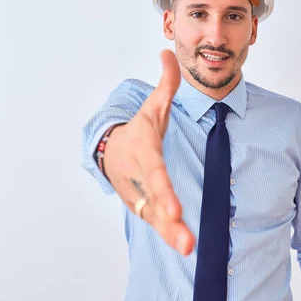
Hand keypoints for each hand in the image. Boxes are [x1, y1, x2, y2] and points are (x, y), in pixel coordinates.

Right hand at [103, 50, 194, 255]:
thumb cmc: (138, 130)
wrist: (111, 151)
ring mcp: (140, 194)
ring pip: (156, 218)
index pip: (154, 171)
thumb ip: (166, 84)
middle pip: (154, 200)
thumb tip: (168, 52)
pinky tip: (187, 247)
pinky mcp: (145, 207)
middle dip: (167, 220)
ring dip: (171, 235)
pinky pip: (158, 223)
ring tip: (189, 249)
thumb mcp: (151, 107)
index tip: (174, 207)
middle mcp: (140, 178)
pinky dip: (170, 235)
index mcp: (144, 153)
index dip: (162, 189)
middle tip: (184, 237)